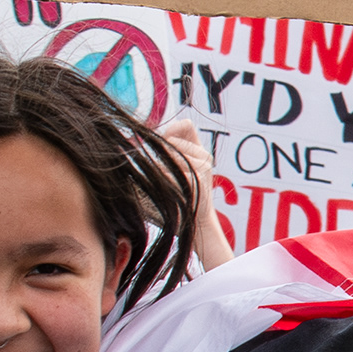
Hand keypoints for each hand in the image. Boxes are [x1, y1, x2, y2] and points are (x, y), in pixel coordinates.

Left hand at [155, 119, 230, 268]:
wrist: (199, 226)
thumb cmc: (185, 200)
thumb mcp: (183, 173)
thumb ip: (174, 153)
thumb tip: (148, 136)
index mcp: (202, 153)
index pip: (186, 125)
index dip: (171, 130)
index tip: (161, 145)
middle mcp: (205, 158)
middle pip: (171, 141)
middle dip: (158, 153)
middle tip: (152, 167)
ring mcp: (201, 169)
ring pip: (168, 155)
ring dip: (157, 167)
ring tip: (161, 182)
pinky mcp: (195, 181)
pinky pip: (166, 171)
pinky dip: (159, 179)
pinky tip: (162, 189)